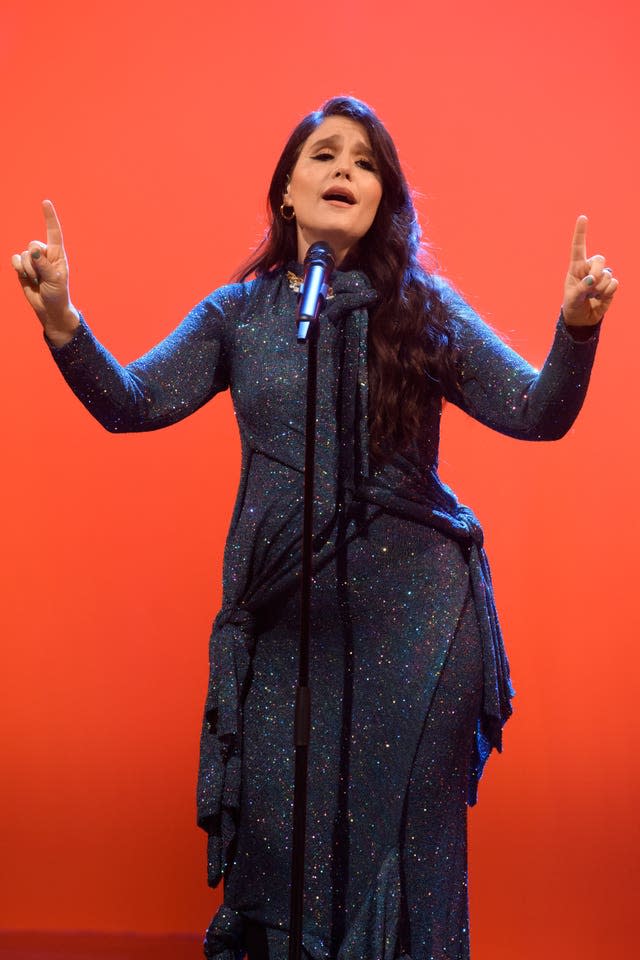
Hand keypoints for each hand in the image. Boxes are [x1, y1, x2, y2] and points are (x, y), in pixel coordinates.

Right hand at [11, 199, 78, 337]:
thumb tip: (33, 251)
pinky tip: (26, 277)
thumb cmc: (58, 294)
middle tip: (42, 276)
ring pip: (23, 254)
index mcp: (57, 254)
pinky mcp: (23, 267)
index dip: (49, 217)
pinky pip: (15, 259)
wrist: (49, 308)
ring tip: (37, 280)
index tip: (45, 202)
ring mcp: (33, 260)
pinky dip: (18, 268)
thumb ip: (44, 265)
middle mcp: (45, 254)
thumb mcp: (55, 280)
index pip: (53, 232)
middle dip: (35, 261)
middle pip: (33, 244)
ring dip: (28, 269)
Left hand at [562, 215, 618, 326]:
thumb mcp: (572, 298)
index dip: (580, 232)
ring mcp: (601, 275)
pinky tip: (600, 298)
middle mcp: (589, 268)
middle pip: (599, 259)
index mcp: (576, 267)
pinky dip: (606, 293)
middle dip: (596, 273)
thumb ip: (581, 288)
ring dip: (599, 289)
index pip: (578, 248)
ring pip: (606, 274)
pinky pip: (613, 283)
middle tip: (590, 286)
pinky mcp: (610, 284)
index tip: (582, 217)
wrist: (582, 317)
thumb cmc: (573, 305)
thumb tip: (592, 280)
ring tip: (591, 296)